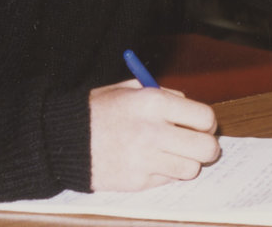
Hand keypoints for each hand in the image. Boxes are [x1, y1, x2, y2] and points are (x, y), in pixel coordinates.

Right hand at [89, 80, 219, 191]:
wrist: (64, 139)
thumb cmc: (99, 110)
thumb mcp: (132, 89)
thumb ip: (166, 96)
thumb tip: (193, 111)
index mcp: (153, 103)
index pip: (204, 118)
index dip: (208, 123)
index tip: (203, 126)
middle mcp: (152, 131)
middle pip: (206, 148)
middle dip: (207, 147)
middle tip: (198, 145)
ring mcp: (144, 159)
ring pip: (191, 169)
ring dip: (186, 162)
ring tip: (171, 153)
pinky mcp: (136, 182)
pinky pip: (168, 180)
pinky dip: (165, 173)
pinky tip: (150, 161)